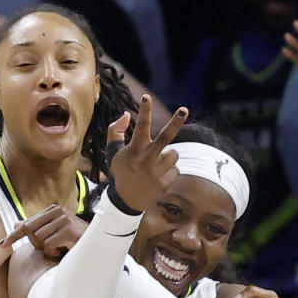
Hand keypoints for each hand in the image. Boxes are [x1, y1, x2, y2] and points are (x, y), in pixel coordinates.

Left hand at [0, 205, 87, 256]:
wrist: (99, 242)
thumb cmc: (75, 239)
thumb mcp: (53, 232)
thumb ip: (36, 228)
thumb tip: (16, 224)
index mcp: (53, 210)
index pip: (28, 223)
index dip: (14, 235)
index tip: (2, 244)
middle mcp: (58, 211)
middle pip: (30, 231)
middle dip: (36, 244)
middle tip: (50, 249)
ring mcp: (64, 220)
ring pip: (39, 239)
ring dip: (47, 249)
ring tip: (60, 248)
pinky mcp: (68, 230)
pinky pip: (48, 245)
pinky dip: (53, 252)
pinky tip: (64, 251)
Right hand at [108, 96, 187, 211]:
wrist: (125, 201)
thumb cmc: (121, 171)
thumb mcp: (113, 152)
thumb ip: (116, 131)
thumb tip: (127, 113)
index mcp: (134, 149)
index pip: (140, 126)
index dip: (144, 110)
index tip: (146, 96)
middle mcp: (147, 159)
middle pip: (166, 136)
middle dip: (176, 121)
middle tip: (184, 109)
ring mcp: (157, 172)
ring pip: (174, 154)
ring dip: (167, 157)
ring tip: (154, 166)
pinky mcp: (165, 183)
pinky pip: (176, 169)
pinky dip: (168, 172)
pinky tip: (157, 178)